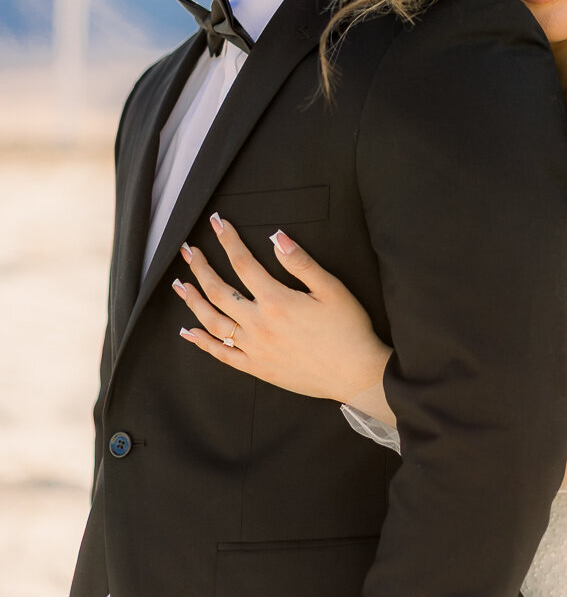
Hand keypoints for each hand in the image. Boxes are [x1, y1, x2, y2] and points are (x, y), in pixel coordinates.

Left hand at [173, 214, 391, 400]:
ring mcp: (254, 348)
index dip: (228, 240)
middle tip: (188, 251)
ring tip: (181, 284)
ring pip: (212, 321)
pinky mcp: (256, 368)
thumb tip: (276, 238)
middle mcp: (258, 324)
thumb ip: (301, 263)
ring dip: (193, 301)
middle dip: (200, 267)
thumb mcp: (332, 289)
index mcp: (276, 300)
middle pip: (218, 290)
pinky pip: (221, 354)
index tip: (216, 222)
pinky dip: (201, 342)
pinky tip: (188, 332)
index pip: (243, 263)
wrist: (355, 374)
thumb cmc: (348, 329)